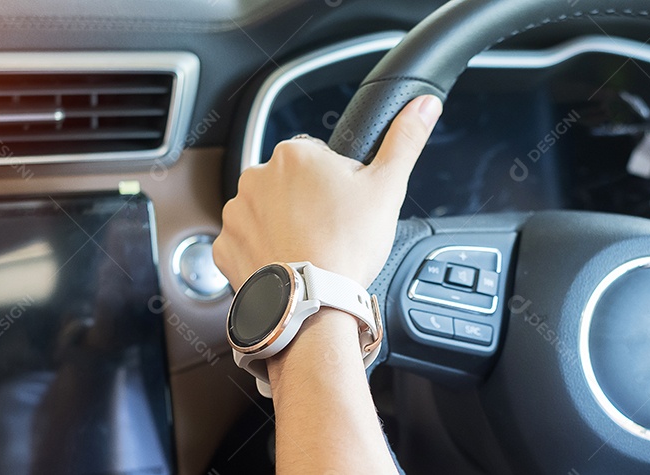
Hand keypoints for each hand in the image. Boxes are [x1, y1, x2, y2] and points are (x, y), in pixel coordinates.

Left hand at [213, 95, 442, 288]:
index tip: (344, 208)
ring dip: (283, 226)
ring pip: (266, 212)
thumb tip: (424, 105)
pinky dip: (263, 252)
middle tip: (330, 231)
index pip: (317, 159)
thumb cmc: (347, 245)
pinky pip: (246, 242)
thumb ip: (405, 140)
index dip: (337, 184)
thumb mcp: (387, 187)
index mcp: (294, 154)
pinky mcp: (225, 246)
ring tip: (309, 250)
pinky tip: (286, 263)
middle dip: (308, 204)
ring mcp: (236, 213)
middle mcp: (257, 176)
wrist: (313, 302)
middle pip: (290, 185)